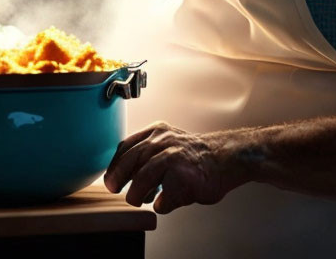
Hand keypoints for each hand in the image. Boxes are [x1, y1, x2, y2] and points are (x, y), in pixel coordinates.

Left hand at [104, 121, 247, 213]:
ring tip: (140, 200)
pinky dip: (161, 204)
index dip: (115, 165)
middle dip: (119, 178)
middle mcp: (164, 141)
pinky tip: (165, 202)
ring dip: (137, 195)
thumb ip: (147, 151)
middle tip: (116, 191)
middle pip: (131, 160)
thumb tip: (122, 173)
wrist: (224, 159)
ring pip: (142, 179)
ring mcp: (173, 157)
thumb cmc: (194, 156)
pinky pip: (163, 198)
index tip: (110, 179)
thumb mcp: (167, 141)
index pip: (126, 146)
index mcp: (157, 131)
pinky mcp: (183, 178)